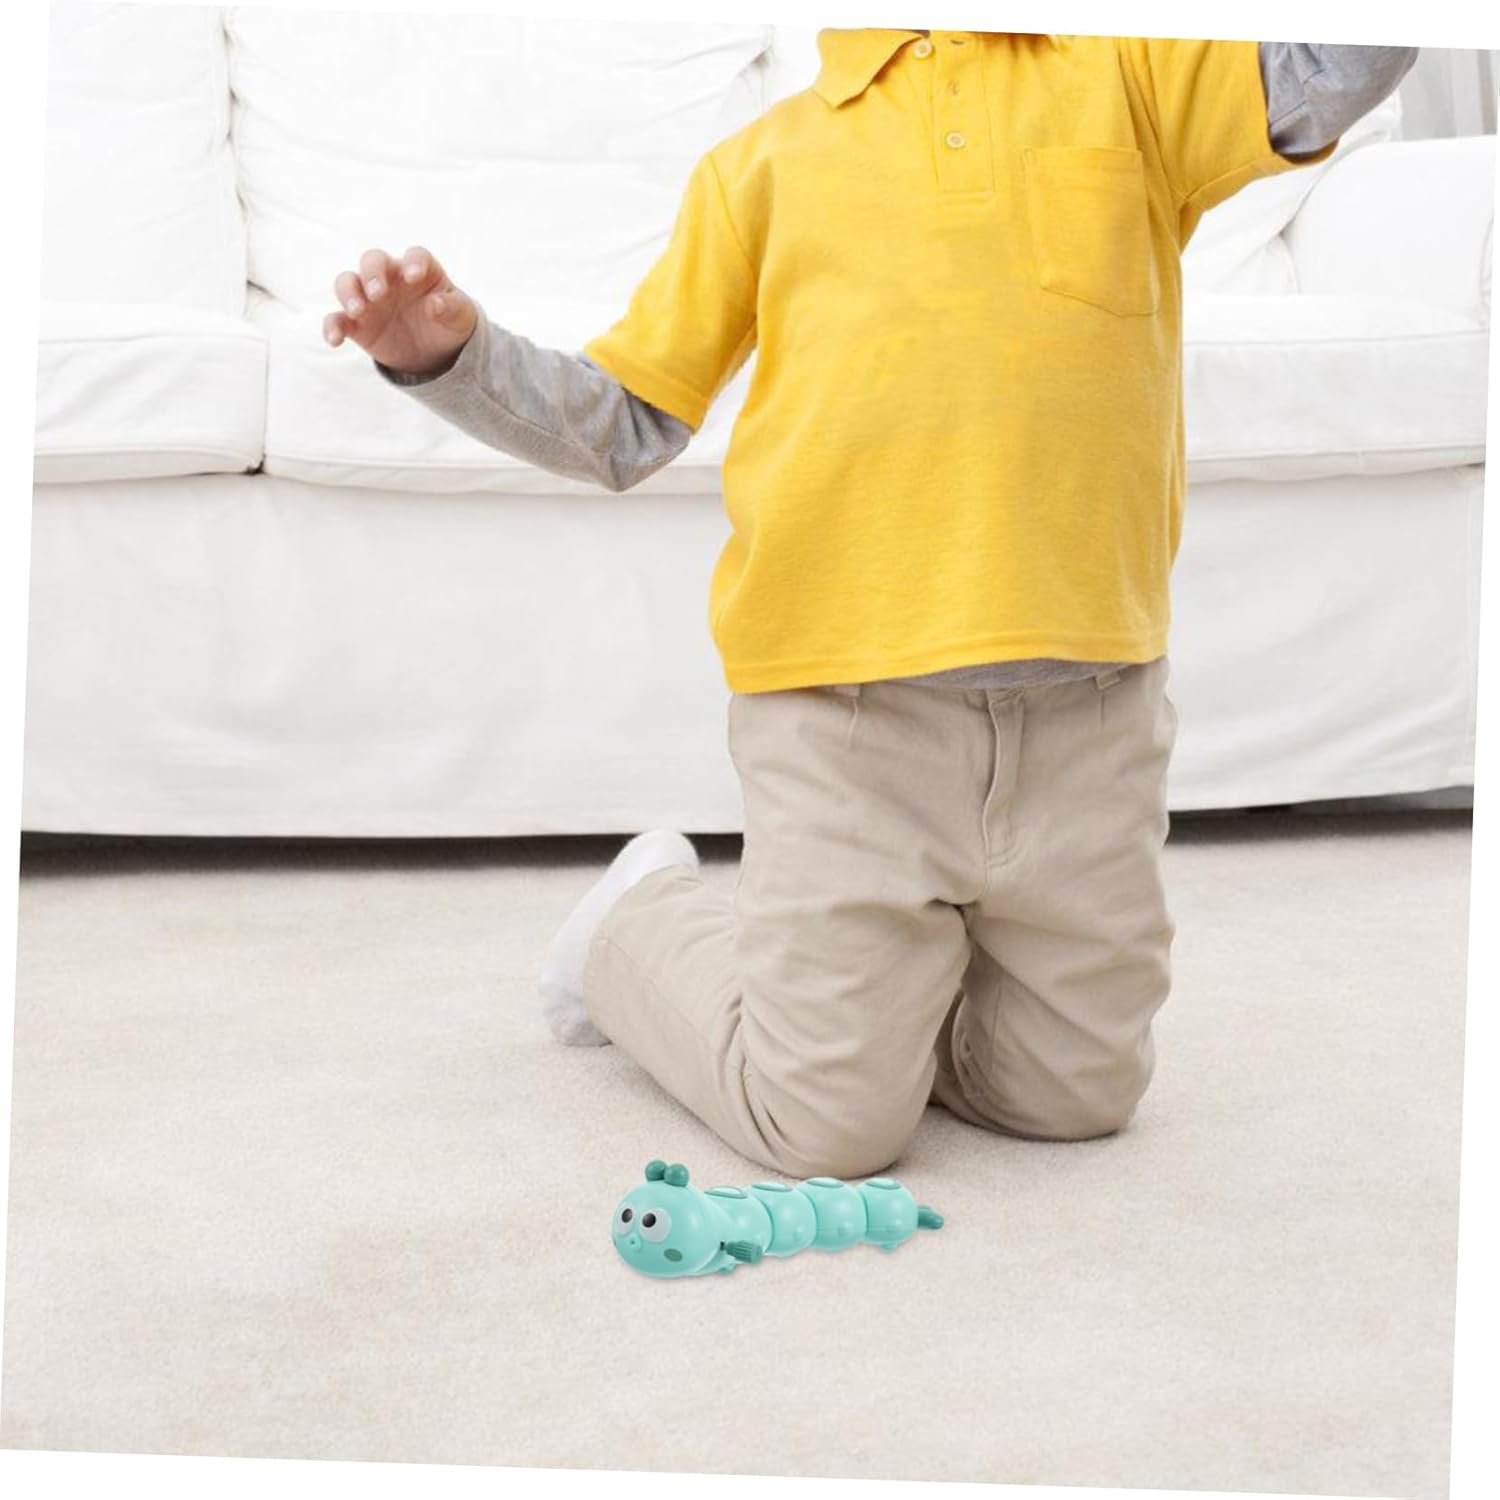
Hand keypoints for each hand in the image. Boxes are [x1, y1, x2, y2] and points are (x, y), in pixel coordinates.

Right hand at [322, 245, 478, 376]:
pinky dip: (332, 326)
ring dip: (348, 293)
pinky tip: (335, 340)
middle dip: (372, 273)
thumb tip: (435, 305)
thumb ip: (452, 308)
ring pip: (347, 282)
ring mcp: (370, 298)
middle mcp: (390, 277)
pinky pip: (337, 319)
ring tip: (357, 312)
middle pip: (372, 260)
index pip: (416, 256)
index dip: (414, 262)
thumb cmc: (448, 323)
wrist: (434, 352)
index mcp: (420, 270)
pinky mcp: (357, 323)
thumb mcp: (460, 317)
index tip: (414, 277)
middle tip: (377, 294)